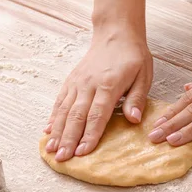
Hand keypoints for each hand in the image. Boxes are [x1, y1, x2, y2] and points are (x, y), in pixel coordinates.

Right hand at [44, 0, 149, 160]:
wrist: (116, 33)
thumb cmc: (132, 56)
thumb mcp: (143, 76)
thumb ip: (136, 98)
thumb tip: (133, 119)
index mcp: (109, 85)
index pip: (97, 115)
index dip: (89, 135)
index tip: (83, 152)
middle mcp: (89, 84)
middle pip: (76, 116)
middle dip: (69, 139)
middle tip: (63, 158)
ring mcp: (77, 82)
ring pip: (64, 110)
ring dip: (58, 132)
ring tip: (52, 150)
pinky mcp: (71, 81)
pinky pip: (60, 101)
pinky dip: (53, 117)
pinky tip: (48, 131)